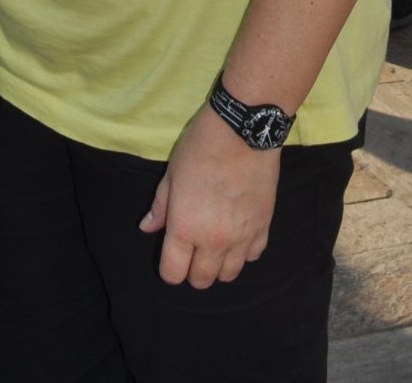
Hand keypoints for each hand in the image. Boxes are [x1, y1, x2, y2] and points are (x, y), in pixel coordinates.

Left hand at [139, 102, 280, 286]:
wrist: (242, 131)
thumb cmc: (200, 148)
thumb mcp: (172, 174)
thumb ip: (160, 207)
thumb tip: (147, 228)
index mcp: (185, 228)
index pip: (173, 273)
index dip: (169, 270)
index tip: (171, 256)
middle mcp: (213, 241)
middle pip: (202, 280)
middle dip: (193, 271)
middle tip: (192, 250)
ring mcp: (242, 237)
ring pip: (230, 274)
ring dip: (219, 265)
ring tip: (215, 245)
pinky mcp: (264, 227)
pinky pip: (253, 256)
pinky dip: (244, 251)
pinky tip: (238, 233)